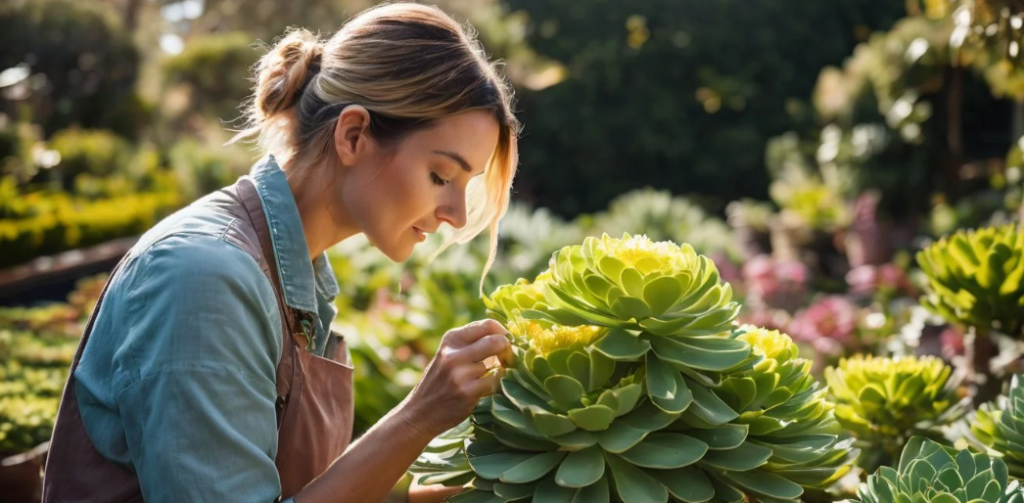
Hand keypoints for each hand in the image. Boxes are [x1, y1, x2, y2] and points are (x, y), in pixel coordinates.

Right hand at [402, 319, 511, 439]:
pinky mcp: (467, 392)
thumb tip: (505, 336)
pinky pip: (494, 382)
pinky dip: (493, 385)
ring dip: (497, 371)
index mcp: (451, 339)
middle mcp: (453, 354)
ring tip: (483, 378)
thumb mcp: (448, 355)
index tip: (505, 342)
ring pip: (497, 365)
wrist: (419, 413)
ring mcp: (460, 373)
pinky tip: (482, 390)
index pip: (487, 325)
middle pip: (496, 341)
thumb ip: (471, 344)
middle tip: (506, 359)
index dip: (503, 332)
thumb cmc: (439, 382)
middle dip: (506, 350)